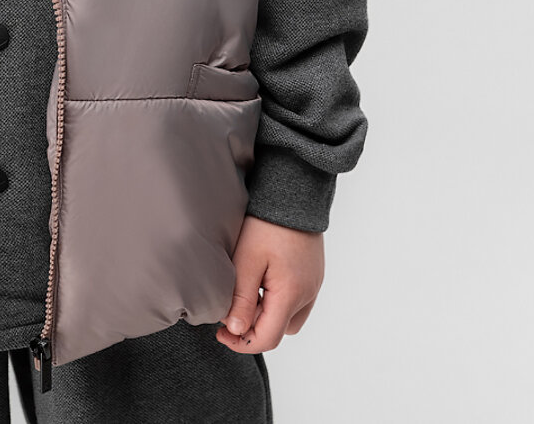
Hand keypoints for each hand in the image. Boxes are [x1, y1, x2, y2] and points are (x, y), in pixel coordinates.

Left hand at [215, 214, 323, 353]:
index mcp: (291, 295)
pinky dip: (278, 299)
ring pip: (289, 317)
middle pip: (279, 330)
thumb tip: (235, 330)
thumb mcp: (247, 259)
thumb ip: (241, 298)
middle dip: (254, 327)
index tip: (219, 332)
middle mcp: (308, 295)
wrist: (294, 191)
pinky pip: (297, 300)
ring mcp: (313, 284)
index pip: (267, 339)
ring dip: (267, 313)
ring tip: (247, 290)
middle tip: (232, 306)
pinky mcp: (313, 273)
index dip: (241, 342)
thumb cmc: (268, 223)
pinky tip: (262, 278)